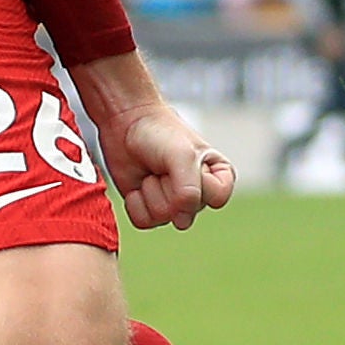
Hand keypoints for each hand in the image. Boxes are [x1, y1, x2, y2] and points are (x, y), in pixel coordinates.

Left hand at [73, 53, 236, 232]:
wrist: (125, 122)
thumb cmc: (160, 133)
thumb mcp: (182, 156)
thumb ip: (190, 189)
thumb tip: (182, 221)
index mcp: (219, 177)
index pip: (216, 198)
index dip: (198, 182)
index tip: (188, 159)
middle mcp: (199, 194)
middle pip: (186, 212)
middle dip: (168, 187)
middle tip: (164, 164)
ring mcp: (173, 203)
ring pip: (163, 218)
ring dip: (150, 192)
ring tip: (151, 171)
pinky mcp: (149, 208)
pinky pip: (144, 222)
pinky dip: (135, 202)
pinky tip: (138, 183)